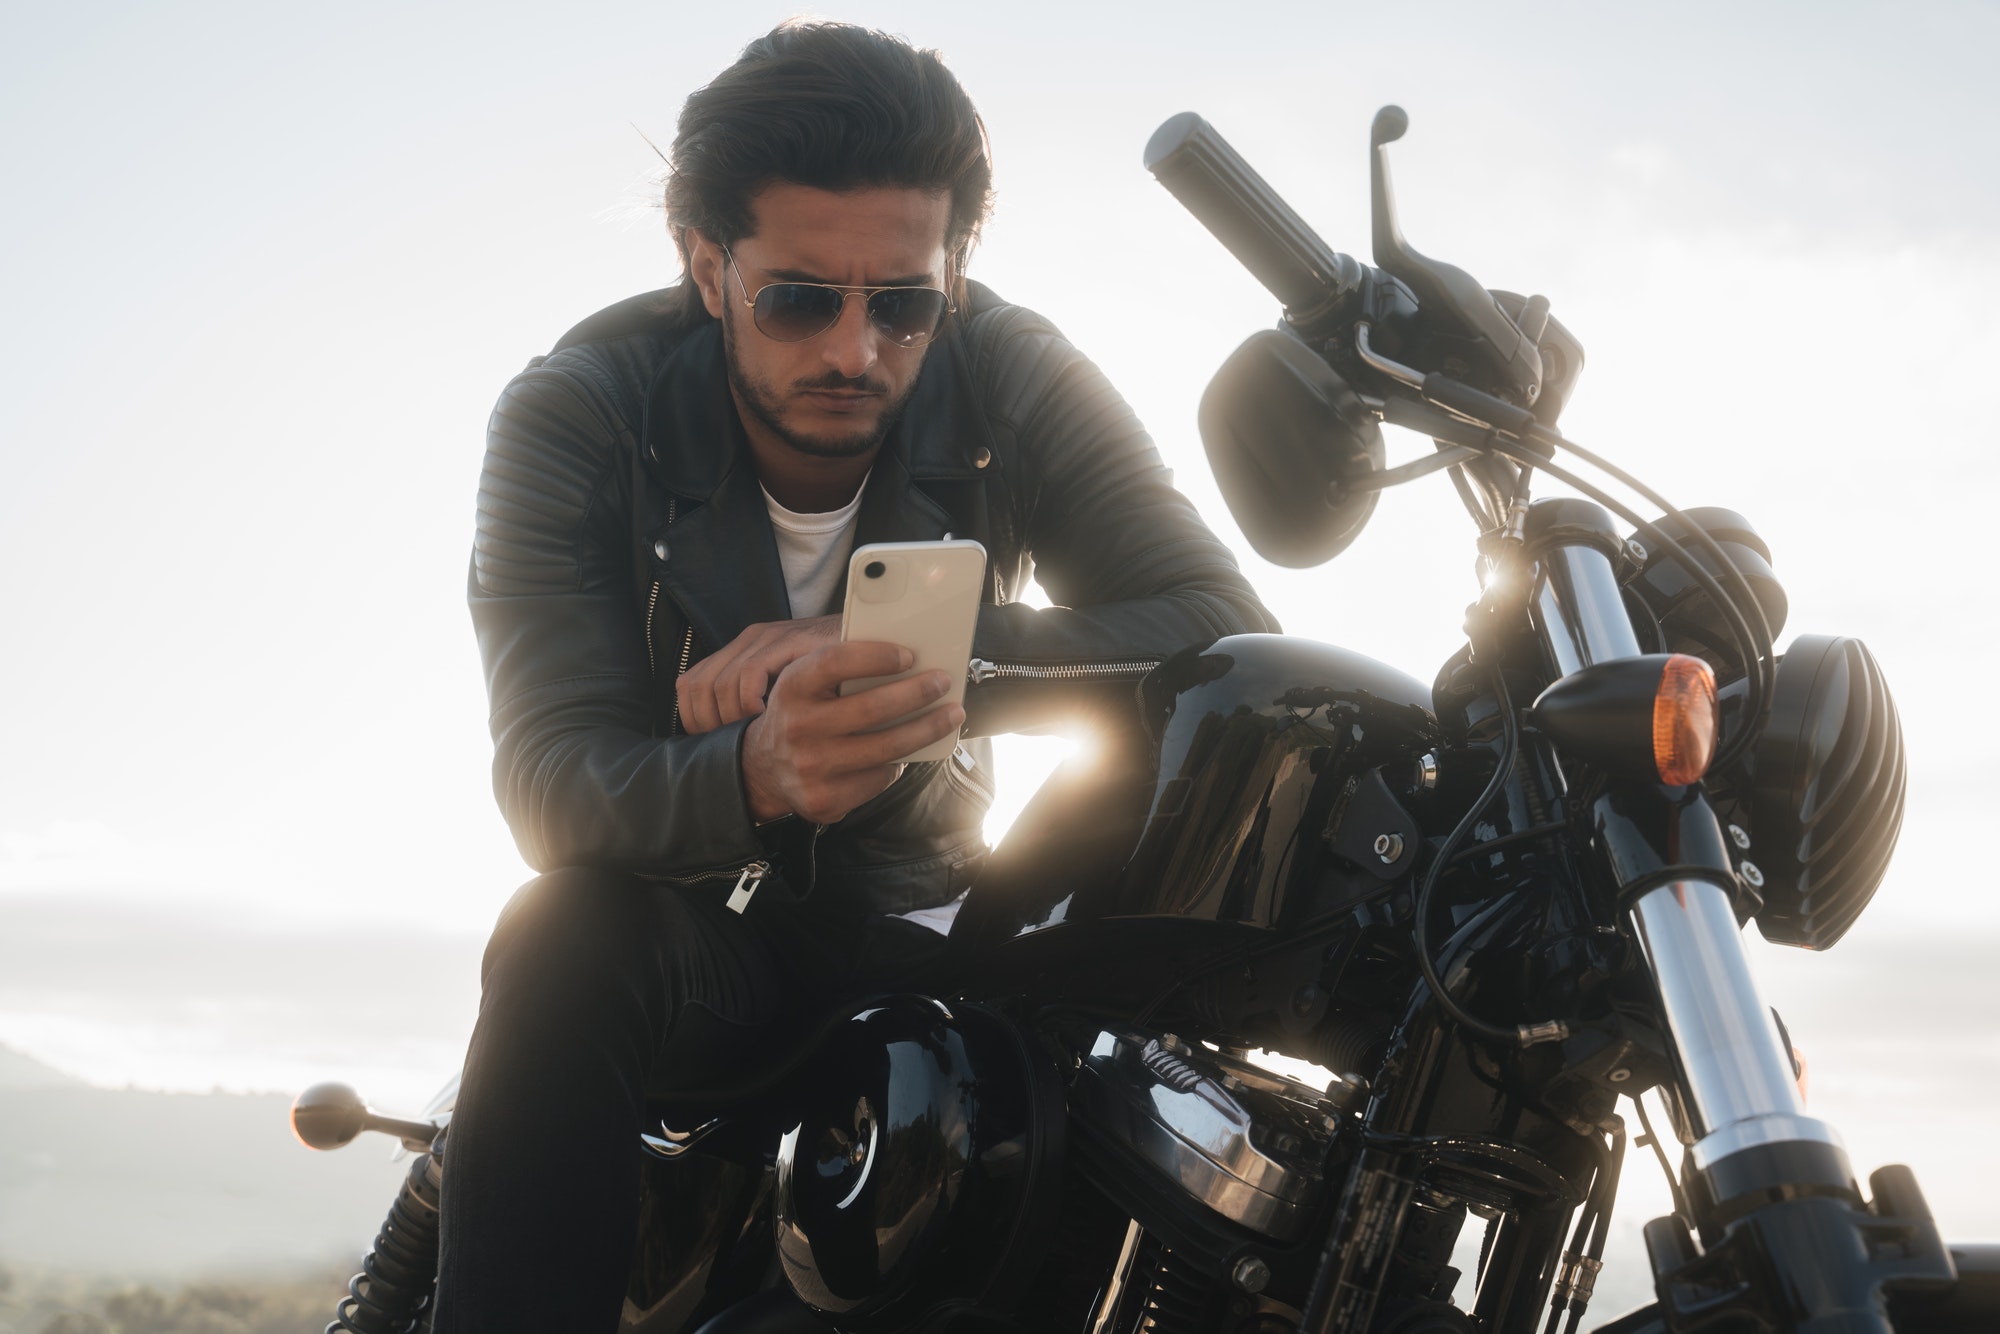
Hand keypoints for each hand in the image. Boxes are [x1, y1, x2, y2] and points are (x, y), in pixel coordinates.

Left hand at [676, 616, 839, 735]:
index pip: (691, 685)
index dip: (694, 719)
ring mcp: (767, 638)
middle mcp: (749, 641)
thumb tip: (733, 744)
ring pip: (719, 684)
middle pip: (698, 686)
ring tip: (754, 736)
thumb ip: (766, 705)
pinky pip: (749, 675)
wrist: (879, 640)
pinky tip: (770, 719)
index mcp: (743, 651)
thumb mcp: (793, 691)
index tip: (714, 746)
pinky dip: (751, 702)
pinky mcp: (788, 640)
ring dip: (731, 718)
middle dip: (708, 724)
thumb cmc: (839, 678)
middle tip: (733, 748)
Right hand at [740, 641, 964, 823]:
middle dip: (917, 693)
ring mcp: (812, 768)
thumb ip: (840, 671)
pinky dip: (899, 762)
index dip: (876, 656)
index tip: (908, 655)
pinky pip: (879, 777)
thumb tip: (906, 661)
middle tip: (942, 682)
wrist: (763, 769)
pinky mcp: (826, 799)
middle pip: (872, 708)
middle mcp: (798, 728)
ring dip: (927, 729)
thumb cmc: (799, 716)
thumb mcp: (804, 686)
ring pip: (886, 747)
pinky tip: (910, 749)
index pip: (835, 662)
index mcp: (792, 688)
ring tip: (950, 715)